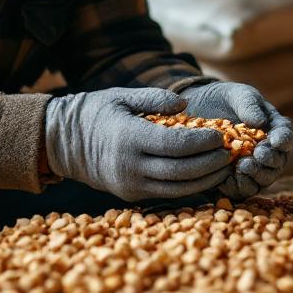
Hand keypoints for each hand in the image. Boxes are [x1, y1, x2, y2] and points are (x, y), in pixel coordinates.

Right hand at [44, 87, 232, 201]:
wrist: (63, 143)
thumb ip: (155, 98)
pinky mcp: (131, 196)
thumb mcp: (122, 96)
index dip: (202, 142)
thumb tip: (186, 105)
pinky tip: (205, 177)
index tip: (220, 135)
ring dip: (205, 180)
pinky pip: (167, 195)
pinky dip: (190, 188)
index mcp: (129, 138)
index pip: (175, 145)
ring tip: (223, 167)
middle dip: (210, 164)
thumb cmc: (95, 113)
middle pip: (181, 171)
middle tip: (229, 153)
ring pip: (177, 189)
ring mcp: (130, 185)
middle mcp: (129, 166)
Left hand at [179, 82, 292, 199]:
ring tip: (243, 166)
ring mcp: (252, 167)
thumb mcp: (236, 95)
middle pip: (278, 162)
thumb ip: (249, 105)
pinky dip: (239, 186)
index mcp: (273, 128)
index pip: (285, 136)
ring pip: (264, 179)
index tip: (275, 141)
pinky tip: (228, 179)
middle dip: (270, 160)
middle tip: (258, 154)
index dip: (283, 140)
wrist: (196, 111)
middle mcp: (267, 151)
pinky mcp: (235, 180)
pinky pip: (243, 190)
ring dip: (257, 176)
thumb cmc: (222, 100)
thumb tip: (261, 122)